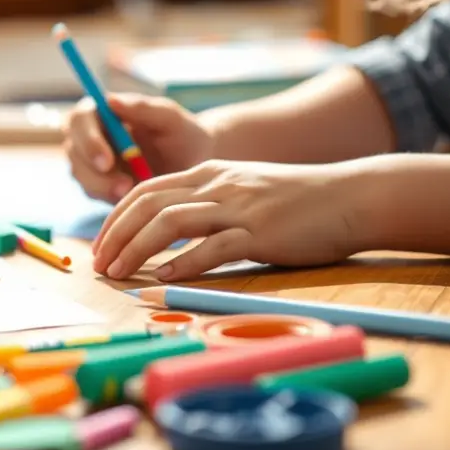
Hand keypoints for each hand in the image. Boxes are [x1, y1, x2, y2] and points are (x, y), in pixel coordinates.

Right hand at [62, 93, 214, 202]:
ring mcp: (91, 162)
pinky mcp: (99, 185)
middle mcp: (91, 135)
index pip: (79, 120)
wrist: (194, 166)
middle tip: (124, 186)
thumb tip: (110, 100)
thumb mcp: (171, 119)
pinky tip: (132, 198)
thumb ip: (143, 108)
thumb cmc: (184, 135)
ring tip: (133, 193)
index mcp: (103, 111)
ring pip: (81, 176)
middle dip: (93, 172)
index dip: (87, 140)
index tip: (108, 162)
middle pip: (74, 151)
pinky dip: (110, 197)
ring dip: (103, 187)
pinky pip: (94, 193)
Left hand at [91, 159, 365, 280]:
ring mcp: (238, 207)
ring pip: (170, 222)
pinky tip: (163, 277)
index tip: (101, 244)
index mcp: (209, 173)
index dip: (116, 217)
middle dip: (115, 235)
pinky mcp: (260, 232)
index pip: (146, 190)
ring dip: (137, 249)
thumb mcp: (244, 191)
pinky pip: (213, 247)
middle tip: (98, 264)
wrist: (351, 196)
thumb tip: (170, 237)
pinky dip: (183, 262)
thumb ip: (208, 206)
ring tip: (118, 273)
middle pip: (148, 204)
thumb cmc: (298, 202)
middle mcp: (217, 185)